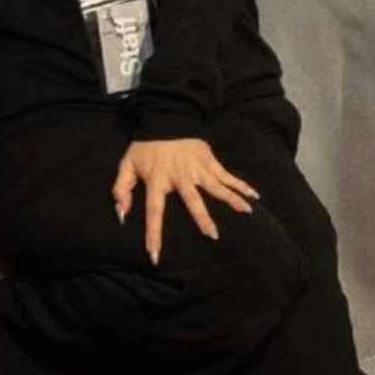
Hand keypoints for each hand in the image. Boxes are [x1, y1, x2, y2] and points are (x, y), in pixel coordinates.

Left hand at [111, 134, 259, 262]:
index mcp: (158, 180)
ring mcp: (197, 168)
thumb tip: (121, 214)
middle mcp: (180, 176)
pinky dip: (241, 185)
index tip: (155, 254)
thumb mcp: (126, 165)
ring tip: (246, 213)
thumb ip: (120, 189)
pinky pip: (226, 175)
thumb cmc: (146, 148)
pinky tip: (253, 196)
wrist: (166, 119)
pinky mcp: (210, 161)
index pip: (154, 211)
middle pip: (193, 200)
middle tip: (213, 235)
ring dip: (231, 200)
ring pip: (216, 187)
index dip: (154, 233)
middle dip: (203, 218)